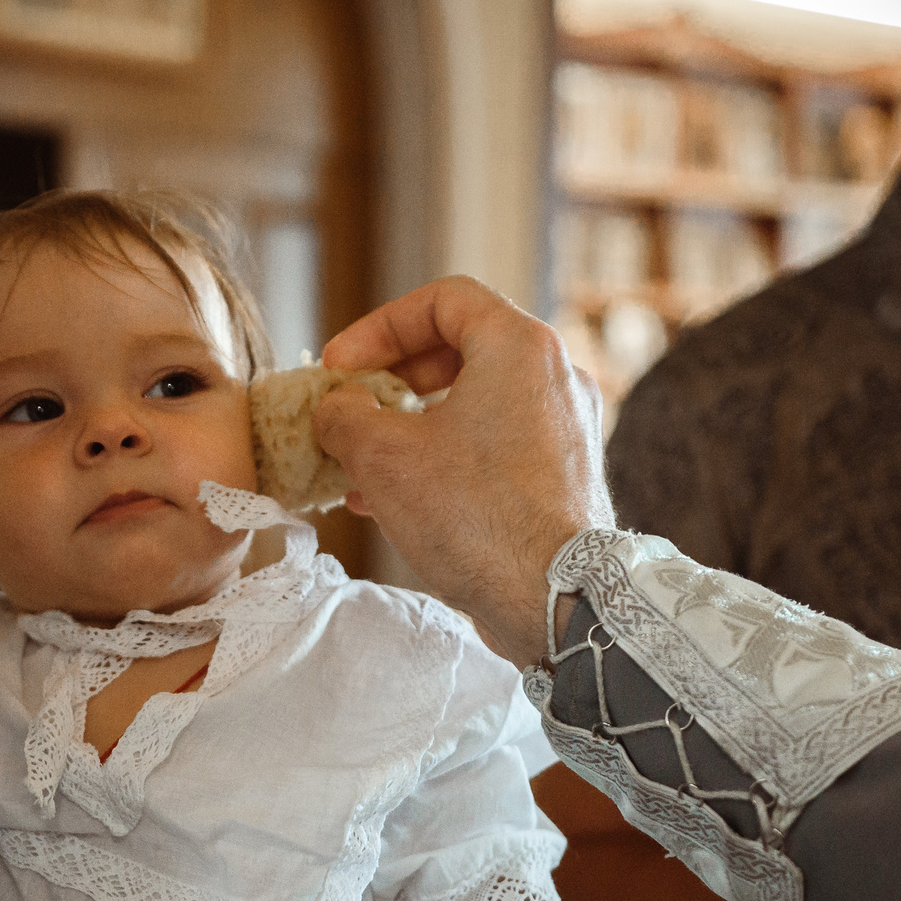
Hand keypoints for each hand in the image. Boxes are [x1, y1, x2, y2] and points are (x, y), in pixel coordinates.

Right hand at [315, 278, 612, 661]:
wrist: (556, 600)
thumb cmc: (476, 517)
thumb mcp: (383, 456)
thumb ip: (345, 416)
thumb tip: (335, 408)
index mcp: (521, 347)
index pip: (444, 300)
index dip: (379, 326)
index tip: (340, 365)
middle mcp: (555, 378)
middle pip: (461, 351)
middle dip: (393, 379)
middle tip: (351, 406)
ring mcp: (565, 430)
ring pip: (475, 406)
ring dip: (411, 427)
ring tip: (359, 461)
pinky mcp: (563, 478)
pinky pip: (494, 448)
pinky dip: (444, 458)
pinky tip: (392, 500)